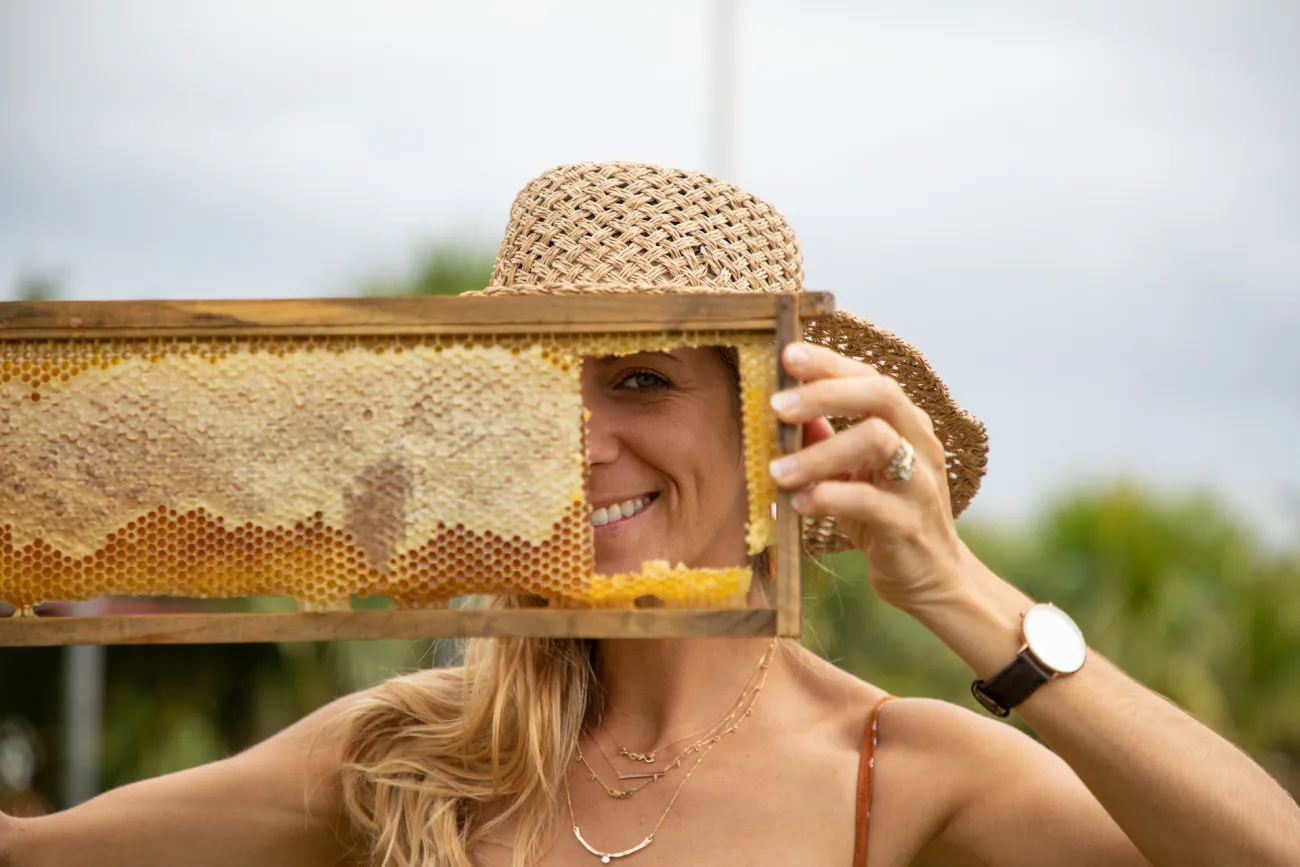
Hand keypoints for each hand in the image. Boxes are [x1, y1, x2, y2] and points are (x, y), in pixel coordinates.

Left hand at [768, 342, 970, 611]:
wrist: (932, 577)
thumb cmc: (884, 517)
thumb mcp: (852, 473)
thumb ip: (824, 439)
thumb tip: (782, 406)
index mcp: (904, 423)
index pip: (869, 376)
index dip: (829, 363)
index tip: (788, 354)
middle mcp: (918, 443)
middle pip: (881, 393)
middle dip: (825, 393)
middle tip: (776, 406)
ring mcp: (918, 481)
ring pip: (877, 441)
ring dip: (819, 452)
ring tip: (776, 470)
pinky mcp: (908, 523)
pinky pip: (868, 501)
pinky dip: (828, 498)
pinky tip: (798, 504)